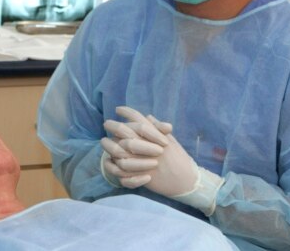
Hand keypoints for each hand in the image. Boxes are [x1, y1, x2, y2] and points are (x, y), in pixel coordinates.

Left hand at [103, 106, 225, 214]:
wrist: (186, 180)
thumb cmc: (180, 160)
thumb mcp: (172, 140)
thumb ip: (159, 129)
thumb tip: (148, 116)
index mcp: (156, 135)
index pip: (139, 119)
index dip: (127, 112)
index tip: (118, 109)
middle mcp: (148, 145)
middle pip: (125, 131)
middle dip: (113, 125)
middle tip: (106, 123)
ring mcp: (142, 160)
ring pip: (119, 149)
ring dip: (109, 145)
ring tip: (104, 141)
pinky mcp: (140, 174)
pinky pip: (121, 168)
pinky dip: (113, 164)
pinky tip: (109, 159)